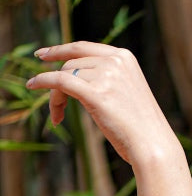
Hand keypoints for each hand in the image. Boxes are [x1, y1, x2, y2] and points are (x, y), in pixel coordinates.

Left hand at [27, 41, 179, 169]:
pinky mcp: (96, 93)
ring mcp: (106, 76)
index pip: (84, 48)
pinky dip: (43, 82)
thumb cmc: (142, 128)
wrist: (154, 146)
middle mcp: (115, 61)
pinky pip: (60, 81)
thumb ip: (108, 79)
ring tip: (58, 115)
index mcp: (124, 57)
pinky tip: (33, 85)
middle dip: (58, 83)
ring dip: (55, 96)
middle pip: (71, 63)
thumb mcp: (127, 93)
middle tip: (56, 106)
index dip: (61, 49)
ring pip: (65, 75)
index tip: (44, 55)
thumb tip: (76, 76)